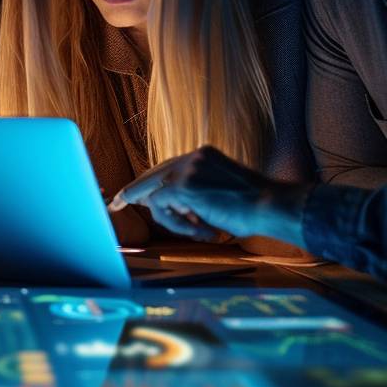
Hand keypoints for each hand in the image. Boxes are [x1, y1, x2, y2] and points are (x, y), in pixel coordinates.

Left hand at [109, 146, 308, 246]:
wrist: (272, 206)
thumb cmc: (254, 208)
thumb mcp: (219, 195)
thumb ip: (193, 196)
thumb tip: (167, 207)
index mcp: (201, 156)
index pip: (166, 168)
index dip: (149, 183)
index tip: (131, 195)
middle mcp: (192, 157)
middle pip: (151, 175)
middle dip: (132, 193)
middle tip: (113, 204)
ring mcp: (187, 168)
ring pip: (155, 196)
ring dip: (173, 220)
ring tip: (201, 229)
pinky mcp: (183, 184)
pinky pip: (162, 208)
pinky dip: (177, 224)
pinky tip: (202, 230)